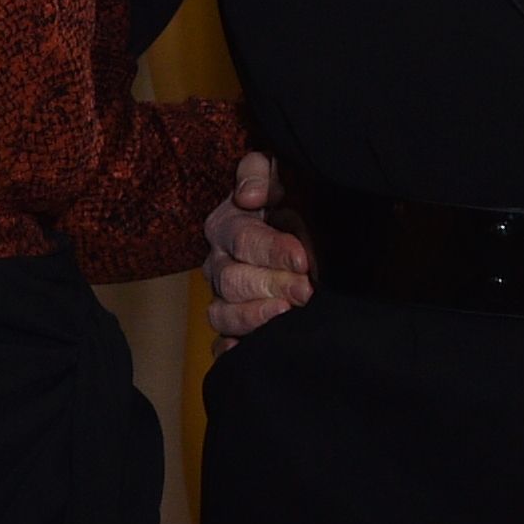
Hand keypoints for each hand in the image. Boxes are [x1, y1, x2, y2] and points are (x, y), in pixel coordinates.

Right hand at [199, 152, 313, 340]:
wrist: (298, 232)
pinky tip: (248, 351)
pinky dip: (230, 351)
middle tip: (305, 290)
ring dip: (253, 318)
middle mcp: (219, 264)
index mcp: (227, 226)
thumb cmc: (287, 201)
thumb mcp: (275, 173)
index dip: (272, 249)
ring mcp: (223, 298)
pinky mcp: (232, 327)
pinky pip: (221, 344)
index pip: (243, 239)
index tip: (302, 257)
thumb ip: (259, 171)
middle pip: (233, 280)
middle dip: (271, 285)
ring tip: (285, 316)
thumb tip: (250, 196)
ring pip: (221, 314)